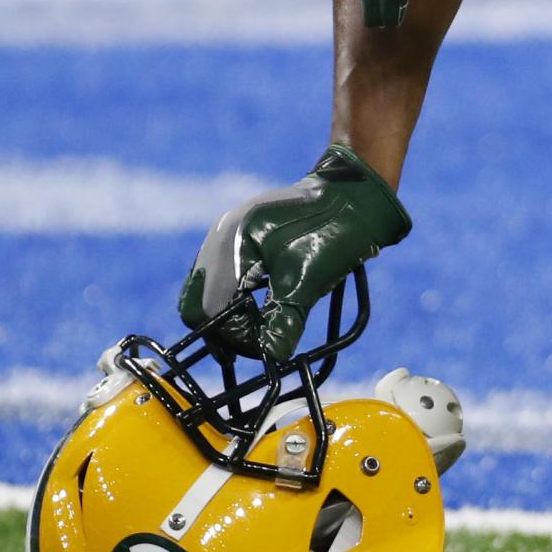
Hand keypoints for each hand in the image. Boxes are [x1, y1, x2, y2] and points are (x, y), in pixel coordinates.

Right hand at [177, 145, 411, 363]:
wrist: (352, 194)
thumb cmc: (332, 233)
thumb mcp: (308, 281)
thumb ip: (284, 320)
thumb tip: (271, 356)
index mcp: (231, 244)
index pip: (208, 308)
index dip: (232, 336)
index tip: (260, 350)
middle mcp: (219, 237)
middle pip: (198, 301)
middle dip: (223, 328)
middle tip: (252, 348)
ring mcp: (226, 234)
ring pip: (208, 289)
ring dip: (228, 314)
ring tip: (256, 332)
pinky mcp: (238, 237)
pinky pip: (221, 275)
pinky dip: (233, 297)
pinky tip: (257, 309)